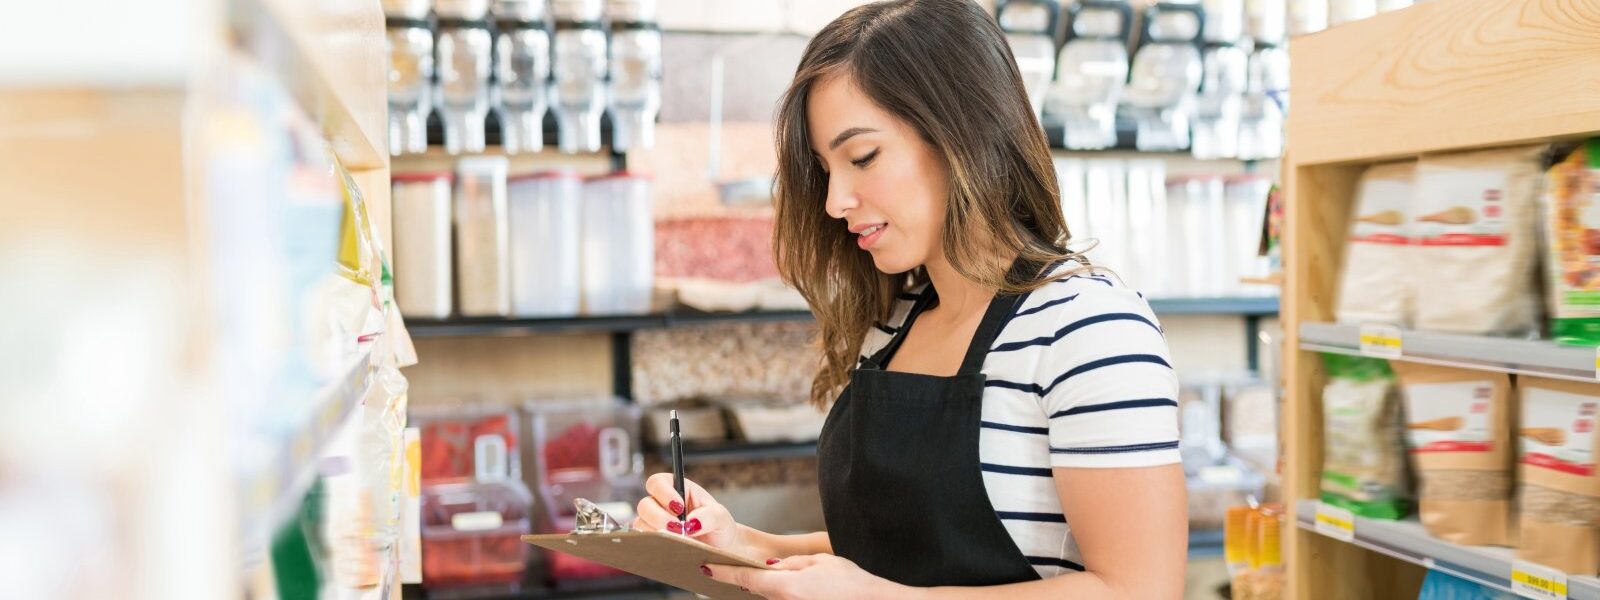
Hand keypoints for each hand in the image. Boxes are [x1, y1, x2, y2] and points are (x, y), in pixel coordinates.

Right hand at [633, 473, 745, 553]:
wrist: (719, 549)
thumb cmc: (718, 527)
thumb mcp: (720, 517)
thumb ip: (709, 516)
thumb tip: (691, 523)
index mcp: (677, 489)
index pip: (657, 482)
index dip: (663, 492)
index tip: (678, 507)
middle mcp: (661, 505)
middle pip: (644, 505)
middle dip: (658, 517)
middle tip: (678, 528)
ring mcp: (654, 524)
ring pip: (640, 524)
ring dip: (657, 533)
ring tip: (678, 540)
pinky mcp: (653, 541)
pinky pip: (643, 542)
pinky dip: (653, 545)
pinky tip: (669, 549)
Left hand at [704, 554, 907, 599]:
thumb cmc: (850, 583)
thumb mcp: (818, 561)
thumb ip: (790, 564)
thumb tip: (770, 568)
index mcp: (785, 586)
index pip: (744, 577)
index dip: (723, 571)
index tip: (705, 567)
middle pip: (758, 589)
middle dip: (753, 579)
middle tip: (751, 567)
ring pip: (771, 598)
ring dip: (773, 588)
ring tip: (801, 580)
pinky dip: (785, 594)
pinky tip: (807, 588)